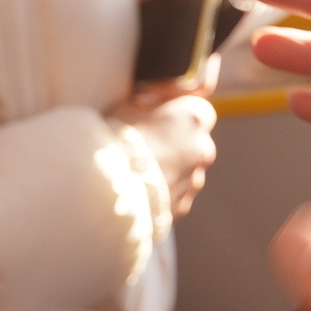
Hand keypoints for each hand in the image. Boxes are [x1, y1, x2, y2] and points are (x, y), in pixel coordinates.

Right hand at [110, 83, 215, 214]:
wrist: (107, 189)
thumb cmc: (114, 140)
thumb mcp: (125, 106)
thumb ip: (145, 103)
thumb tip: (146, 103)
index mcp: (194, 117)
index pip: (198, 108)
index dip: (176, 111)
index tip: (157, 115)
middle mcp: (203, 148)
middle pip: (193, 141)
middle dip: (173, 142)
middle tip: (143, 145)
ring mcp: (195, 180)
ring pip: (185, 171)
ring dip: (168, 169)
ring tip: (135, 171)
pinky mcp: (183, 206)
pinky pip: (175, 195)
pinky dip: (161, 193)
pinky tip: (137, 190)